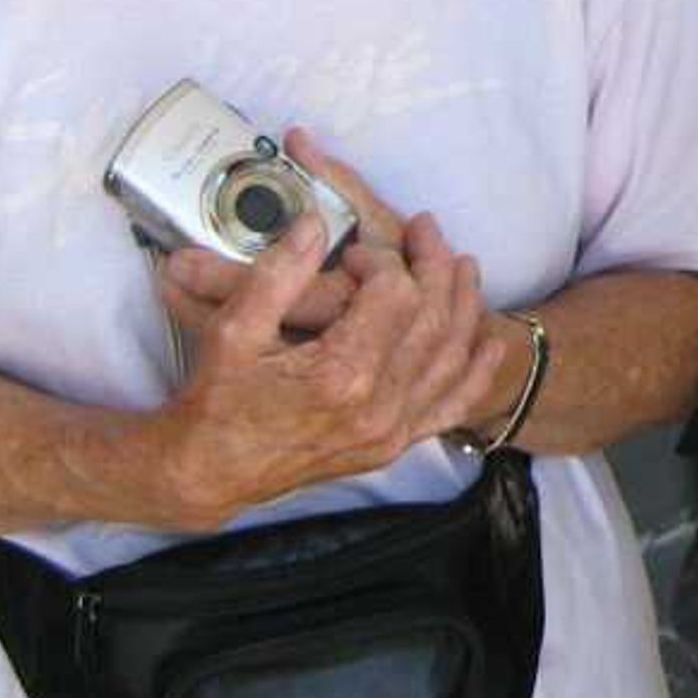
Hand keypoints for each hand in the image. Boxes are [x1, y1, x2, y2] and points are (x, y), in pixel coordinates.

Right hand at [138, 133, 514, 530]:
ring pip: (451, 358)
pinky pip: (450, 406)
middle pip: (432, 319)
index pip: (395, 295)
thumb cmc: (215, 401)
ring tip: (462, 265)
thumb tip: (315, 224)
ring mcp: (389, 431)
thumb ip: (278, 274)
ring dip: (463, 305)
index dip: (382, 260)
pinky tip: (488, 344)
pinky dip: (475, 372)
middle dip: (434, 266)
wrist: (210, 473)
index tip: (354, 253)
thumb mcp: (232, 331)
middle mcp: (378, 406)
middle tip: (426, 229)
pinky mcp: (390, 446)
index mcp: (341, 374)